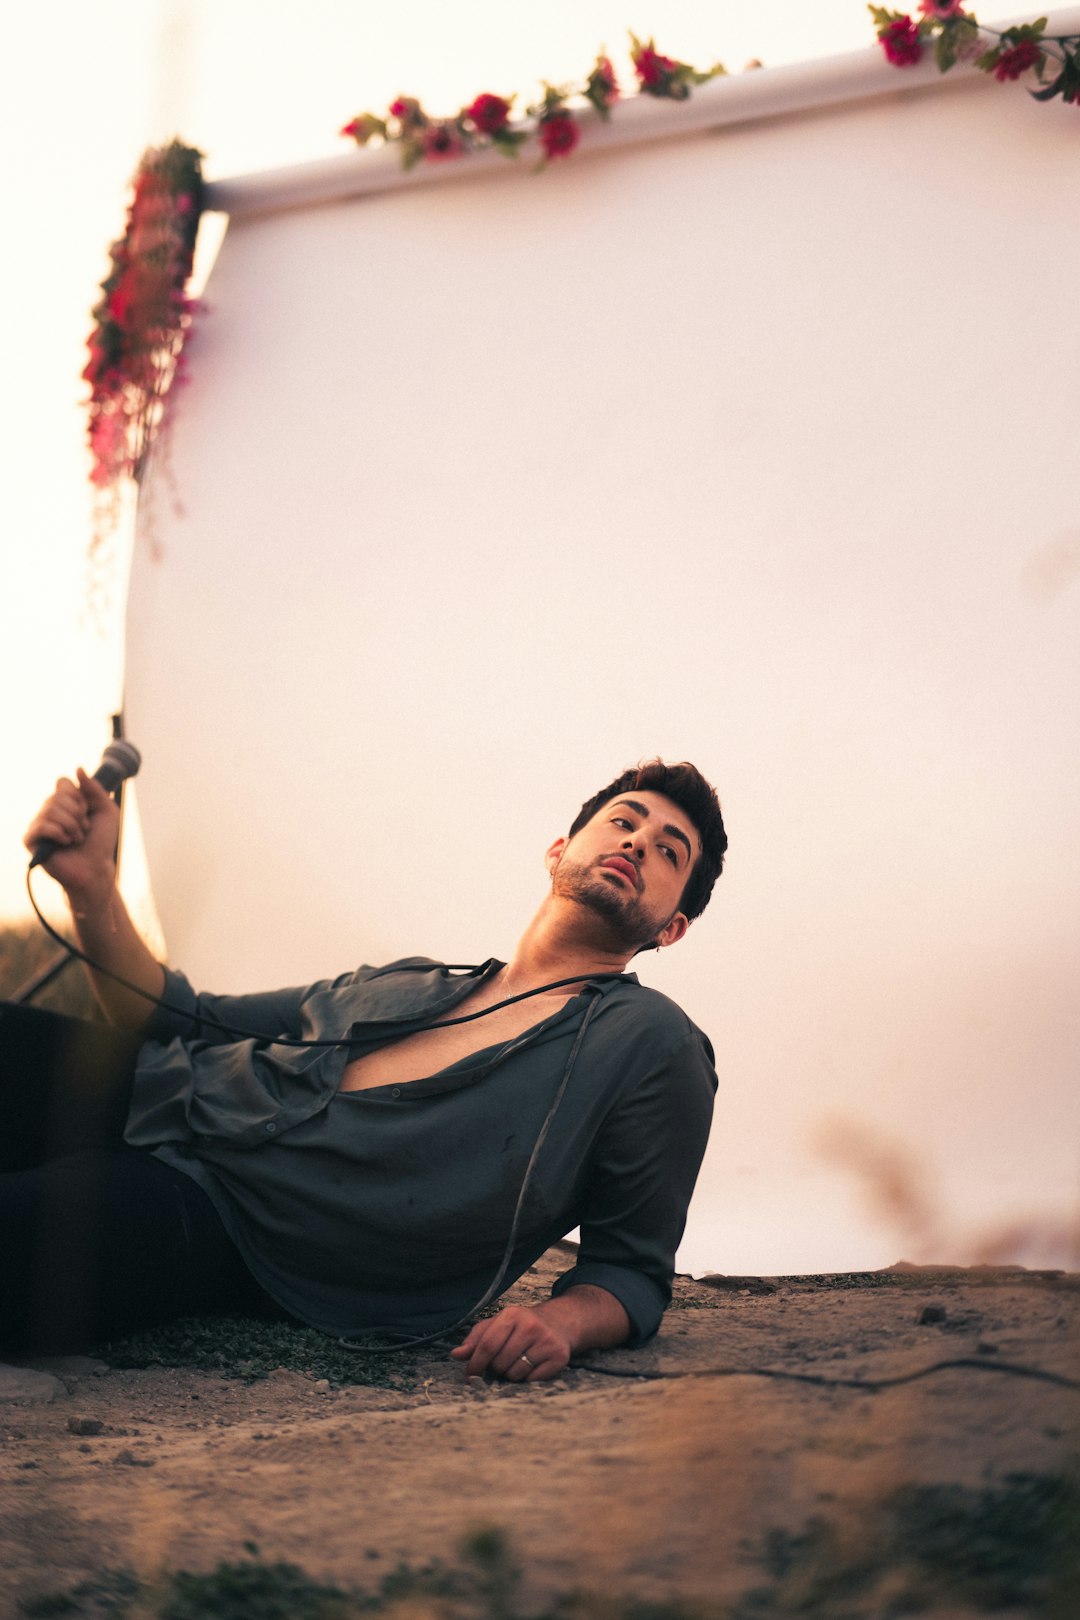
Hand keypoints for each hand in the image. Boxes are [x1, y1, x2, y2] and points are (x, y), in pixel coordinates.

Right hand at [23, 769, 118, 902]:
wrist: (96, 868)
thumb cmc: (101, 842)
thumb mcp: (107, 810)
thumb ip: (95, 789)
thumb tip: (78, 768)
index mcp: (64, 802)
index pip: (62, 782)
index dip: (78, 794)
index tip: (87, 809)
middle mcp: (49, 811)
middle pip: (57, 795)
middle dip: (78, 813)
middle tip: (84, 828)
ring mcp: (38, 825)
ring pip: (50, 809)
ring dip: (72, 825)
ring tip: (77, 838)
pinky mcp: (31, 840)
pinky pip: (42, 825)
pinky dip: (60, 833)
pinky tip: (65, 843)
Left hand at [450, 1305, 571, 1382]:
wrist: (558, 1325)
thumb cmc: (520, 1327)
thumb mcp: (496, 1325)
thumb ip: (475, 1339)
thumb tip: (456, 1355)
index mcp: (512, 1315)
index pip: (487, 1346)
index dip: (475, 1365)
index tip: (470, 1376)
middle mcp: (531, 1326)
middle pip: (499, 1364)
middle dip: (495, 1370)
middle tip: (500, 1363)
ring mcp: (547, 1341)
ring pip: (515, 1375)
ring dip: (511, 1375)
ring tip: (517, 1363)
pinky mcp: (559, 1356)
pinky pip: (532, 1381)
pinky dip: (527, 1379)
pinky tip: (531, 1367)